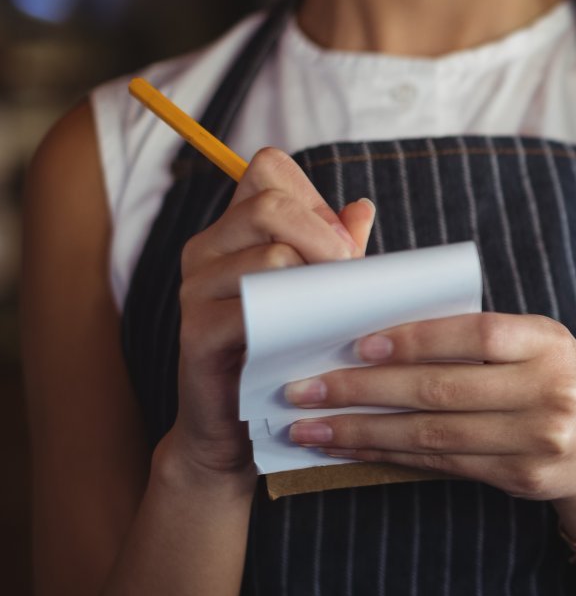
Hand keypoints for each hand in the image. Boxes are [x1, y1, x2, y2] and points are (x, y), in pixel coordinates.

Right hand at [171, 147, 373, 479]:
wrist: (238, 426)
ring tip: (337, 313)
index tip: (341, 244)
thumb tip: (361, 208)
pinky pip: (254, 307)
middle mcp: (205, 250)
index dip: (314, 196)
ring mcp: (195, 290)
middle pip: (271, 203)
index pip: (269, 168)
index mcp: (233, 231)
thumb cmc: (284, 352)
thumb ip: (336, 250)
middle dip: (326, 237)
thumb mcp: (316, 294)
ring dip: (319, 282)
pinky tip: (314, 338)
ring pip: (270, 255)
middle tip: (351, 277)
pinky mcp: (197, 333)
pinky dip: (295, 318)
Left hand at [280, 312, 575, 532]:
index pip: (475, 336)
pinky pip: (443, 464)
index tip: (357, 345)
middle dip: (363, 390)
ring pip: (434, 434)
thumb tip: (383, 335)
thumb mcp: (538, 346)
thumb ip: (481, 339)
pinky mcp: (523, 478)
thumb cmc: (559, 382)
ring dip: (363, 431)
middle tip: (304, 389)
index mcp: (550, 342)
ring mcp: (538, 440)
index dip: (415, 340)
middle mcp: (549, 391)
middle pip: (442, 390)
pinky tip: (353, 448)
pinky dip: (391, 455)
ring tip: (310, 427)